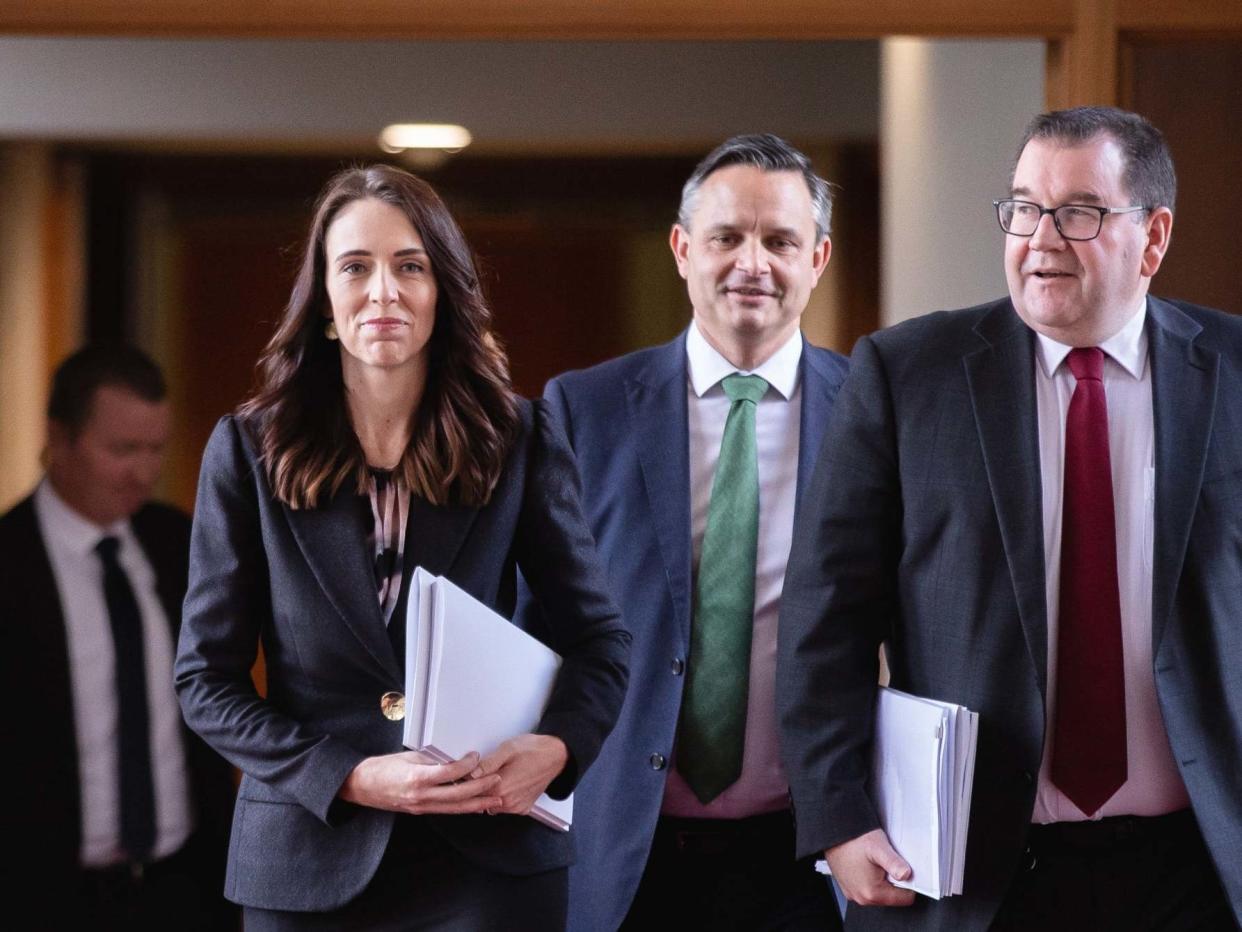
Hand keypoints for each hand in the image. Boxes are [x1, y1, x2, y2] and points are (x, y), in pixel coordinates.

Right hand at [339, 751, 502, 814]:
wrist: (361, 786)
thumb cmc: (382, 767)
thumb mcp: (408, 756)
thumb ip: (431, 758)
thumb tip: (454, 756)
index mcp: (417, 779)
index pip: (449, 773)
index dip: (466, 765)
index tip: (476, 756)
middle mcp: (421, 796)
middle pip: (458, 795)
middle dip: (481, 788)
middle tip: (498, 780)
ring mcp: (421, 806)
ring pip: (455, 808)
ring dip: (478, 804)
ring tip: (497, 800)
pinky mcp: (420, 811)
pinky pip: (446, 810)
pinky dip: (463, 808)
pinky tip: (476, 805)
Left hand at [470, 734, 568, 815]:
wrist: (556, 756)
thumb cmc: (533, 750)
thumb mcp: (508, 749)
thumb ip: (488, 763)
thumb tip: (471, 773)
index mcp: (501, 788)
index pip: (472, 792)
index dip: (467, 782)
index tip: (466, 773)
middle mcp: (508, 802)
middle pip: (480, 800)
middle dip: (478, 788)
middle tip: (484, 772)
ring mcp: (516, 807)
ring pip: (491, 805)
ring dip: (490, 794)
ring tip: (498, 776)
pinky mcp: (523, 808)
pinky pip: (505, 807)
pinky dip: (502, 798)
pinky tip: (508, 784)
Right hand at [825, 828, 915, 906]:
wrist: (834, 832)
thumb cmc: (853, 839)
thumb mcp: (879, 847)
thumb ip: (894, 863)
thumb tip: (907, 875)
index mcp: (871, 893)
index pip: (905, 899)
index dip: (909, 883)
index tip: (901, 868)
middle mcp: (861, 897)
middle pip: (892, 897)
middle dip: (893, 880)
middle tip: (884, 862)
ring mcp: (853, 893)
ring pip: (880, 892)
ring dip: (882, 878)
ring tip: (874, 861)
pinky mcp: (848, 887)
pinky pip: (867, 887)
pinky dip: (870, 877)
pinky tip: (866, 863)